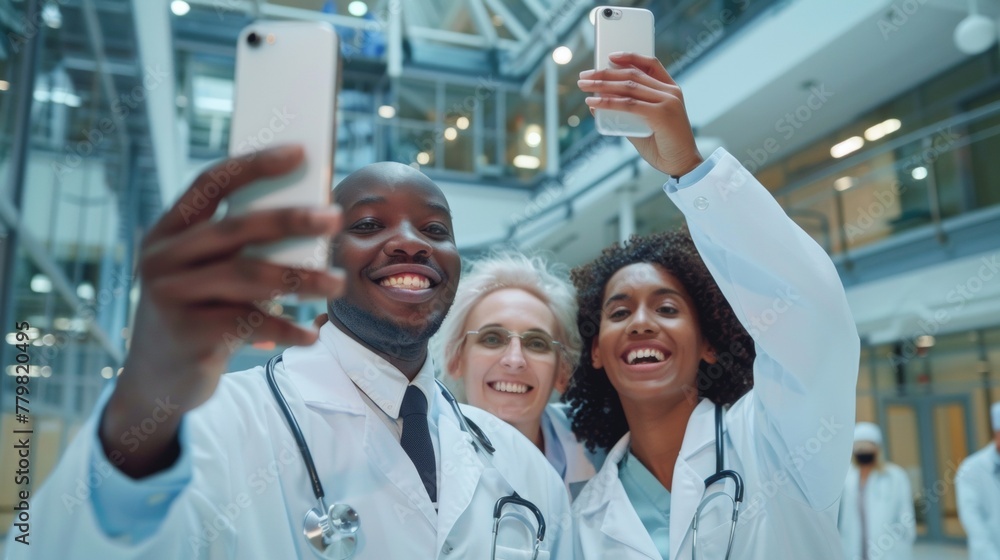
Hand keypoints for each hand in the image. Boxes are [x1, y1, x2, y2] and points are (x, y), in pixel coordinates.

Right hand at [102, 145, 344, 475]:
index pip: (209, 182)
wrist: (155, 380)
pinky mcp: (188, 334)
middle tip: (335, 217)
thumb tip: (311, 216)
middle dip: (291, 220)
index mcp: (168, 231)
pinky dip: (287, 329)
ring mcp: (170, 296)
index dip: (254, 164)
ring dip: (302, 279)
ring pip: (249, 277)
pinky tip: (311, 335)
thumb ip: (238, 248)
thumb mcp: (205, 274)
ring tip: (338, 284)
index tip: (299, 151)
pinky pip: (250, 323)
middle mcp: (162, 258)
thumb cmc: (198, 313)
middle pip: (235, 227)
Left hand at [578, 52, 702, 176]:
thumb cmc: (663, 147)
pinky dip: (608, 102)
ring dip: (602, 85)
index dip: (630, 57)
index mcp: (670, 90)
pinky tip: (593, 102)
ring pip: (629, 87)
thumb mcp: (642, 126)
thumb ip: (624, 115)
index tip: (609, 57)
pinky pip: (629, 104)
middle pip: (633, 74)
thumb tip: (595, 105)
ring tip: (583, 86)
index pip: (650, 64)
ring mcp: (667, 101)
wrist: (682, 165)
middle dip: (605, 73)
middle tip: (584, 76)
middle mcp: (670, 92)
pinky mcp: (661, 114)